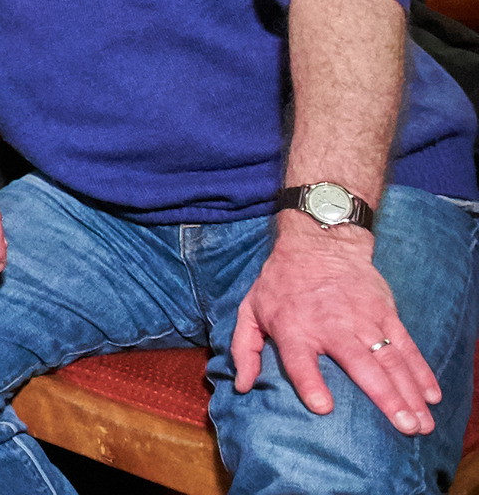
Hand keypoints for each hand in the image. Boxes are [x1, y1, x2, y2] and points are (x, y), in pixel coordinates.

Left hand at [232, 215, 438, 434]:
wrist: (318, 243)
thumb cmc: (281, 284)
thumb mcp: (250, 310)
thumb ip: (244, 349)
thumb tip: (241, 387)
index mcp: (294, 328)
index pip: (300, 360)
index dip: (310, 383)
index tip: (324, 408)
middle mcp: (331, 326)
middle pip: (360, 365)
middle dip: (384, 397)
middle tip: (402, 428)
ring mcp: (363, 319)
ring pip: (390, 361)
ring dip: (409, 393)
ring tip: (421, 424)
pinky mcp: (385, 313)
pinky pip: (406, 346)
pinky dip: (421, 371)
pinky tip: (431, 395)